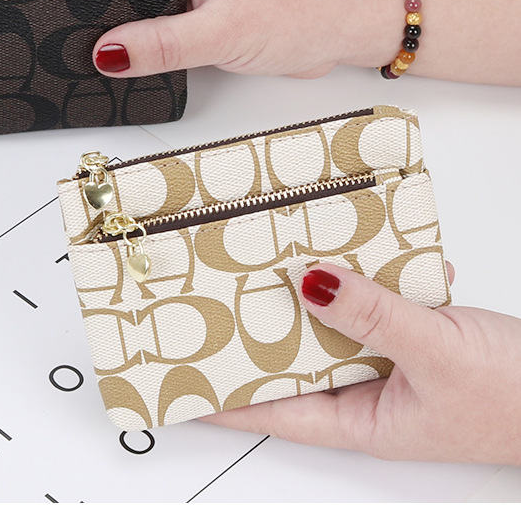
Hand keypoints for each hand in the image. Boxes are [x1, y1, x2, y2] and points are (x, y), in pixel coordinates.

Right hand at [93, 0, 396, 78]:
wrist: (344, 30)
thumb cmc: (302, 10)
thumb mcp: (223, 30)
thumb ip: (163, 44)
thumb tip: (109, 52)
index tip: (68, 14)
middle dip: (113, 18)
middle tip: (82, 44)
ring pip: (150, 13)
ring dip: (138, 36)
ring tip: (107, 57)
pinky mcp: (209, 14)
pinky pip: (169, 30)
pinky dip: (158, 48)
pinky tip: (141, 62)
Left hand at [201, 263, 520, 465]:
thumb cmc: (517, 399)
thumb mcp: (437, 354)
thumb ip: (373, 317)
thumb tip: (311, 285)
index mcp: (362, 421)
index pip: (275, 411)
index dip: (227, 397)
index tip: (185, 378)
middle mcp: (368, 393)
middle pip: (297, 362)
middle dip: (260, 333)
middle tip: (219, 300)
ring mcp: (389, 362)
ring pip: (332, 327)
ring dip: (309, 297)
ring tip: (270, 265)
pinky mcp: (411, 335)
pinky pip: (369, 304)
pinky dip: (359, 281)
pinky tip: (349, 253)